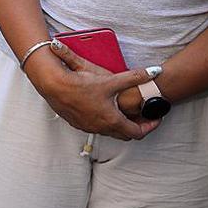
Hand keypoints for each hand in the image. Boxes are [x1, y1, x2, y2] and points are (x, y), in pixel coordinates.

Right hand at [28, 41, 158, 140]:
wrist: (53, 85)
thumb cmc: (80, 83)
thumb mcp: (111, 80)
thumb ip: (134, 77)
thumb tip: (154, 73)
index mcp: (112, 120)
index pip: (138, 132)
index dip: (150, 126)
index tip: (154, 118)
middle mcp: (100, 127)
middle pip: (125, 135)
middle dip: (136, 126)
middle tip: (142, 115)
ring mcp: (88, 126)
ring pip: (109, 131)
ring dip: (119, 124)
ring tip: (123, 111)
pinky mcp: (77, 122)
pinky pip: (96, 127)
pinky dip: (104, 121)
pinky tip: (102, 108)